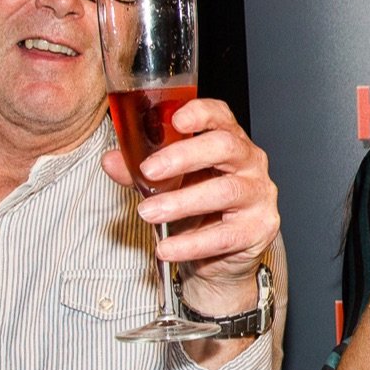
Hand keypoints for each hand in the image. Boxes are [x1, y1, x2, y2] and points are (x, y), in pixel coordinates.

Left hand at [102, 97, 277, 313]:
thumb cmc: (198, 209)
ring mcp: (258, 195)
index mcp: (229, 140)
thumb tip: (111, 161)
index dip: (201, 113)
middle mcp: (250, 162)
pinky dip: (191, 243)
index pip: (221, 116)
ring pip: (224, 191)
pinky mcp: (258, 229)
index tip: (176, 120)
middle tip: (149, 170)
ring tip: (148, 212)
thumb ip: (141, 171)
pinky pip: (224, 236)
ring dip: (181, 202)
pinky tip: (167, 247)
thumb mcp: (169, 184)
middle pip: (224, 147)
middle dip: (184, 156)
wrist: (221, 257)